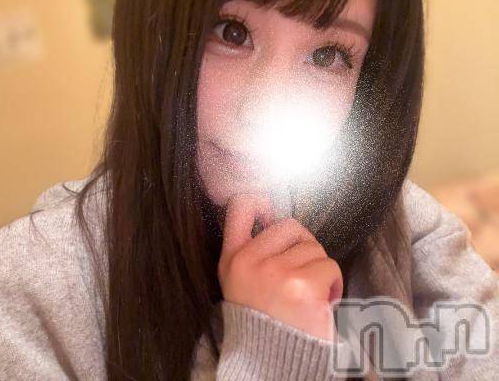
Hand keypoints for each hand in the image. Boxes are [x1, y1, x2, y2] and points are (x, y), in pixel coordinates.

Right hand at [217, 192, 342, 339]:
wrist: (272, 365)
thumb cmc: (264, 322)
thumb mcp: (242, 284)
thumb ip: (252, 252)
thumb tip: (272, 214)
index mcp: (232, 261)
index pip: (239, 209)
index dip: (258, 200)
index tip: (268, 208)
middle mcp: (250, 263)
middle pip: (291, 226)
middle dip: (304, 246)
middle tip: (301, 275)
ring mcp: (276, 274)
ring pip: (314, 248)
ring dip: (319, 270)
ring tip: (308, 296)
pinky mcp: (303, 288)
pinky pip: (330, 267)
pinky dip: (333, 285)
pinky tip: (320, 305)